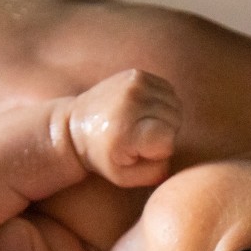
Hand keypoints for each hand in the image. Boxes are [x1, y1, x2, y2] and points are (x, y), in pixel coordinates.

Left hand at [67, 69, 180, 187]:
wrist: (75, 126)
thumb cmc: (103, 156)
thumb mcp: (125, 177)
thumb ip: (155, 172)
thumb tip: (171, 147)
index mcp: (125, 128)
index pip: (168, 139)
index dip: (159, 150)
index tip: (137, 149)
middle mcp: (131, 100)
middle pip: (175, 119)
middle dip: (165, 132)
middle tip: (141, 138)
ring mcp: (135, 83)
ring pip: (175, 104)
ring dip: (165, 117)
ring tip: (143, 124)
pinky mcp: (137, 73)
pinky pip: (168, 90)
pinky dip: (162, 102)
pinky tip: (144, 110)